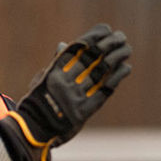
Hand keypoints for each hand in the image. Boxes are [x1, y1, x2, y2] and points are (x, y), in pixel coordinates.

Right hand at [10, 24, 130, 160]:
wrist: (34, 132)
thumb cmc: (37, 102)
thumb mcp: (41, 80)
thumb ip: (55, 63)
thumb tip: (64, 44)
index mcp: (53, 72)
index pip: (77, 49)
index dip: (93, 37)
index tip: (106, 29)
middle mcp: (64, 83)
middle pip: (92, 58)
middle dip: (109, 44)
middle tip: (121, 36)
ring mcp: (74, 98)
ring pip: (100, 72)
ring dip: (117, 58)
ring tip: (127, 49)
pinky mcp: (84, 112)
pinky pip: (104, 91)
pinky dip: (116, 78)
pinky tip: (126, 68)